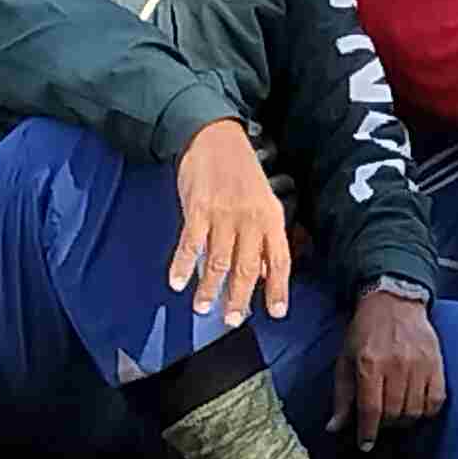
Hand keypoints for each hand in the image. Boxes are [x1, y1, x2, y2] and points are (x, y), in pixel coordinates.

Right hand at [169, 119, 295, 323]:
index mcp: (271, 218)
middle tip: (232, 320)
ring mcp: (223, 214)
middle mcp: (250, 219)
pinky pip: (191, 244)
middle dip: (239, 298)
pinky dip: (183, 265)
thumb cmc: (240, 172)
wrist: (214, 137)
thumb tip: (265, 274)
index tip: (275, 313)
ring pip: (218, 261)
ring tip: (202, 308)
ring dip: (209, 288)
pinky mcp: (197, 209)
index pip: (279, 260)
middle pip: (247, 267)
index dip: (278, 288)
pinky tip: (178, 282)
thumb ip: (264, 238)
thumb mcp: (263, 201)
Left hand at [341, 288, 447, 450]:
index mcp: (369, 363)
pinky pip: (436, 400)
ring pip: (415, 411)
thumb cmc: (365, 332)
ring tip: (396, 414)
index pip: (370, 409)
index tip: (365, 444)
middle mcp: (396, 364)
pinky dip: (426, 411)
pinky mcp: (436, 363)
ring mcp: (419, 364)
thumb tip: (334, 428)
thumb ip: (342, 396)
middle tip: (380, 421)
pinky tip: (416, 406)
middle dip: (385, 425)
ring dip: (404, 420)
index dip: (368, 432)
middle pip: (394, 413)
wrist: (394, 301)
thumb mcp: (345, 360)